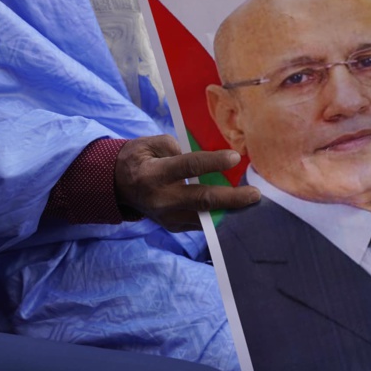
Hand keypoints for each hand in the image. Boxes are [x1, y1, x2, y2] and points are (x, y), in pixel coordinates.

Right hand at [114, 135, 259, 231]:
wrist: (116, 186)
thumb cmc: (137, 158)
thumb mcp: (149, 143)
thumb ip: (174, 148)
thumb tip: (198, 161)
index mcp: (153, 174)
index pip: (188, 167)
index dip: (213, 162)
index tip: (235, 157)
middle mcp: (161, 200)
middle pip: (201, 201)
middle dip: (231, 199)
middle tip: (255, 195)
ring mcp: (167, 217)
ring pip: (204, 218)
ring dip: (229, 212)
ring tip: (252, 205)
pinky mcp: (172, 227)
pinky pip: (200, 224)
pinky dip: (219, 219)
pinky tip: (236, 212)